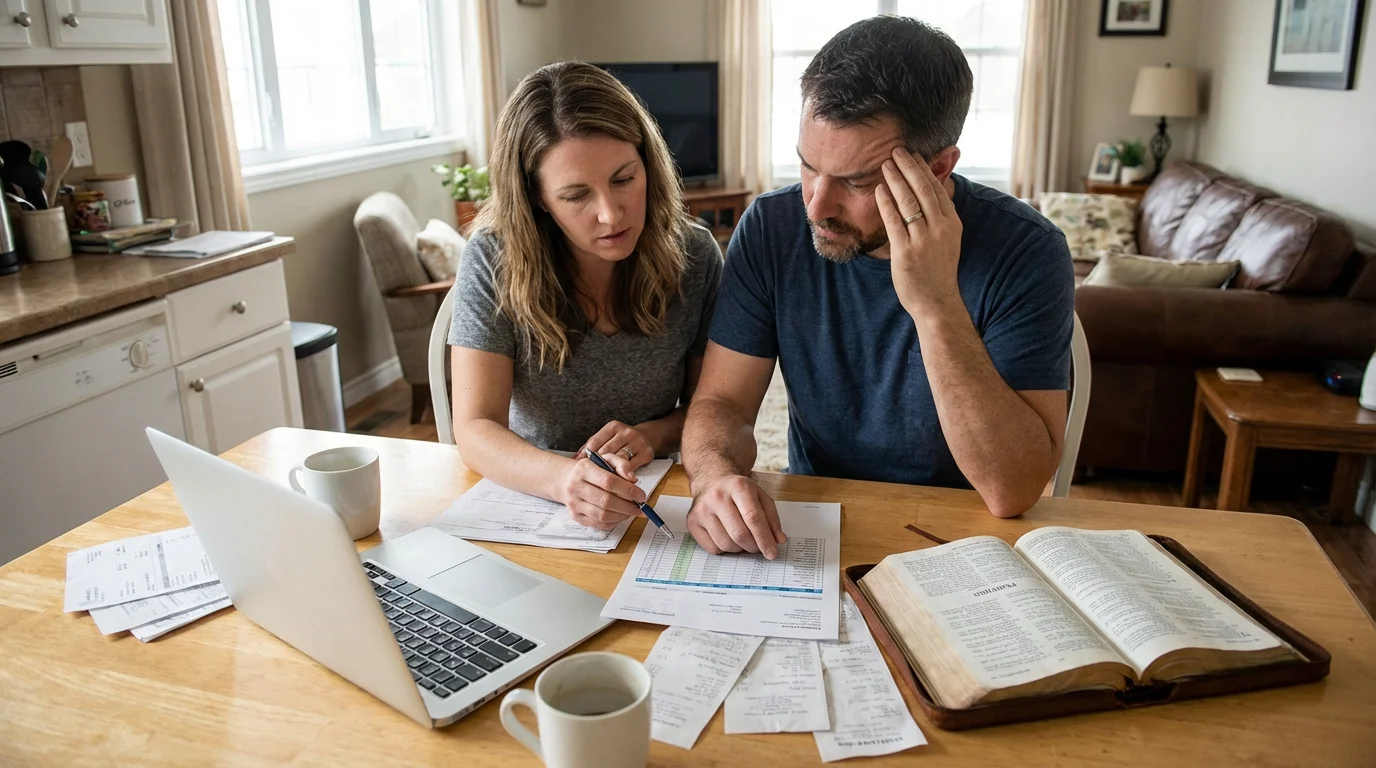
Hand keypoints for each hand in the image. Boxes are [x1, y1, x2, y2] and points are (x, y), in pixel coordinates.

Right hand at [557, 457, 646, 529]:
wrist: (567, 480)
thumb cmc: (591, 469)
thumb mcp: (606, 459)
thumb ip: (622, 465)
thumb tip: (633, 479)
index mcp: (583, 469)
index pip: (608, 481)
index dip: (628, 490)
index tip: (641, 495)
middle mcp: (575, 486)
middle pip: (606, 501)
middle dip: (628, 506)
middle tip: (640, 507)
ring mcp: (574, 503)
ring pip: (603, 515)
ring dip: (622, 515)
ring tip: (631, 511)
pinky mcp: (575, 516)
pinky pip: (598, 524)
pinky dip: (614, 522)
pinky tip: (621, 516)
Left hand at [581, 420, 654, 479]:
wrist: (649, 436)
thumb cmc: (622, 440)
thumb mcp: (608, 437)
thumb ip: (592, 446)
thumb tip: (573, 460)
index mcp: (613, 427)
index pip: (595, 442)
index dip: (585, 456)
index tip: (578, 466)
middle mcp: (626, 433)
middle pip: (606, 452)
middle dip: (597, 465)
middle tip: (587, 477)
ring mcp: (638, 443)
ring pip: (619, 461)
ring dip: (609, 472)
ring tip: (600, 482)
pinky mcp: (646, 454)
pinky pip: (631, 468)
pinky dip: (622, 476)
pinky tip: (616, 481)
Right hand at [686, 474, 786, 558]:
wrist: (711, 481)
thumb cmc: (738, 492)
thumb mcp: (760, 496)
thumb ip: (772, 518)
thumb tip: (778, 541)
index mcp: (738, 486)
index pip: (753, 518)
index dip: (764, 539)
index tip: (772, 553)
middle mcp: (717, 496)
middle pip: (739, 533)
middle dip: (753, 546)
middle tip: (758, 548)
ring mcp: (702, 510)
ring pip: (726, 544)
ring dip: (739, 549)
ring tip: (742, 539)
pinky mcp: (692, 522)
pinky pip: (712, 548)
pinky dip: (724, 550)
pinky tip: (727, 537)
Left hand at [875, 148, 962, 320]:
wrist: (937, 302)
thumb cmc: (938, 270)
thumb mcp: (948, 239)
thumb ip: (941, 216)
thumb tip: (937, 190)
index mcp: (952, 223)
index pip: (937, 189)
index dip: (924, 169)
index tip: (913, 155)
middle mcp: (940, 229)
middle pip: (923, 189)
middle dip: (909, 167)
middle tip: (896, 150)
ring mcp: (923, 240)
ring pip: (908, 202)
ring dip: (895, 179)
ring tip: (885, 164)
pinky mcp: (906, 252)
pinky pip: (894, 221)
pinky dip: (886, 202)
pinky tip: (879, 190)